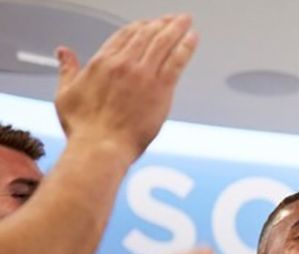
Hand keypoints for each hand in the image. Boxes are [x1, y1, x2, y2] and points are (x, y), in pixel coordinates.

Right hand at [52, 14, 197, 162]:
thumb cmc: (84, 127)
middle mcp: (123, 64)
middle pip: (146, 35)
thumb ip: (67, 69)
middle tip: (173, 19)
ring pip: (163, 43)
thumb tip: (63, 52)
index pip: (124, 36)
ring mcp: (144, 75)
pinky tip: (193, 38)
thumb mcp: (65, 94)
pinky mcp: (161, 89)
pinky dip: (186, 47)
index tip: (148, 24)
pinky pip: (176, 61)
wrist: (100, 147)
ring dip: (176, 28)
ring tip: (185, 20)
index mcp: (101, 62)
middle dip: (161, 24)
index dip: (138, 27)